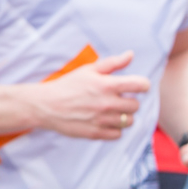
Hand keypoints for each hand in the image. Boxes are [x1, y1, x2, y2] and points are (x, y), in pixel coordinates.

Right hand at [28, 51, 149, 139]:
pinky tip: (105, 121)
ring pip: (129, 121)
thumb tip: (131, 54)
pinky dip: (114, 128)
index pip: (140, 85)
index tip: (137, 86)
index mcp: (106, 85)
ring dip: (124, 116)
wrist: (45, 105)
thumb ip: (112, 63)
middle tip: (118, 99)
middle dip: (130, 101)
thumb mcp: (88, 70)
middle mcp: (107, 103)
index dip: (142, 85)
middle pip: (136, 105)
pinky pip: (118, 134)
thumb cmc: (67, 86)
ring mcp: (102, 120)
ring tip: (111, 111)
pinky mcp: (96, 133)